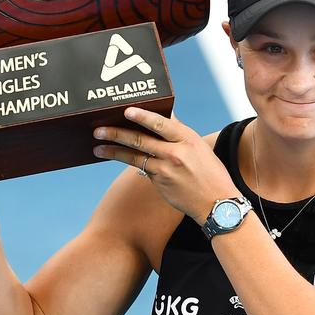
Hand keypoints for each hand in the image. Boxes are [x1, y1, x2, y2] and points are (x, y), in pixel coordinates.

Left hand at [92, 107, 238, 223]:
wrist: (217, 203)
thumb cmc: (210, 172)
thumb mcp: (199, 147)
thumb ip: (179, 133)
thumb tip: (165, 115)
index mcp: (188, 138)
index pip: (161, 123)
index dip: (142, 116)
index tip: (126, 110)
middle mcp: (175, 152)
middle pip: (140, 139)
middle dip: (116, 133)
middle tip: (98, 130)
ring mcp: (165, 169)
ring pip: (134, 156)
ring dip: (113, 151)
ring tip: (97, 148)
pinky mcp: (159, 183)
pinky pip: (141, 169)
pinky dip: (128, 162)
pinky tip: (117, 157)